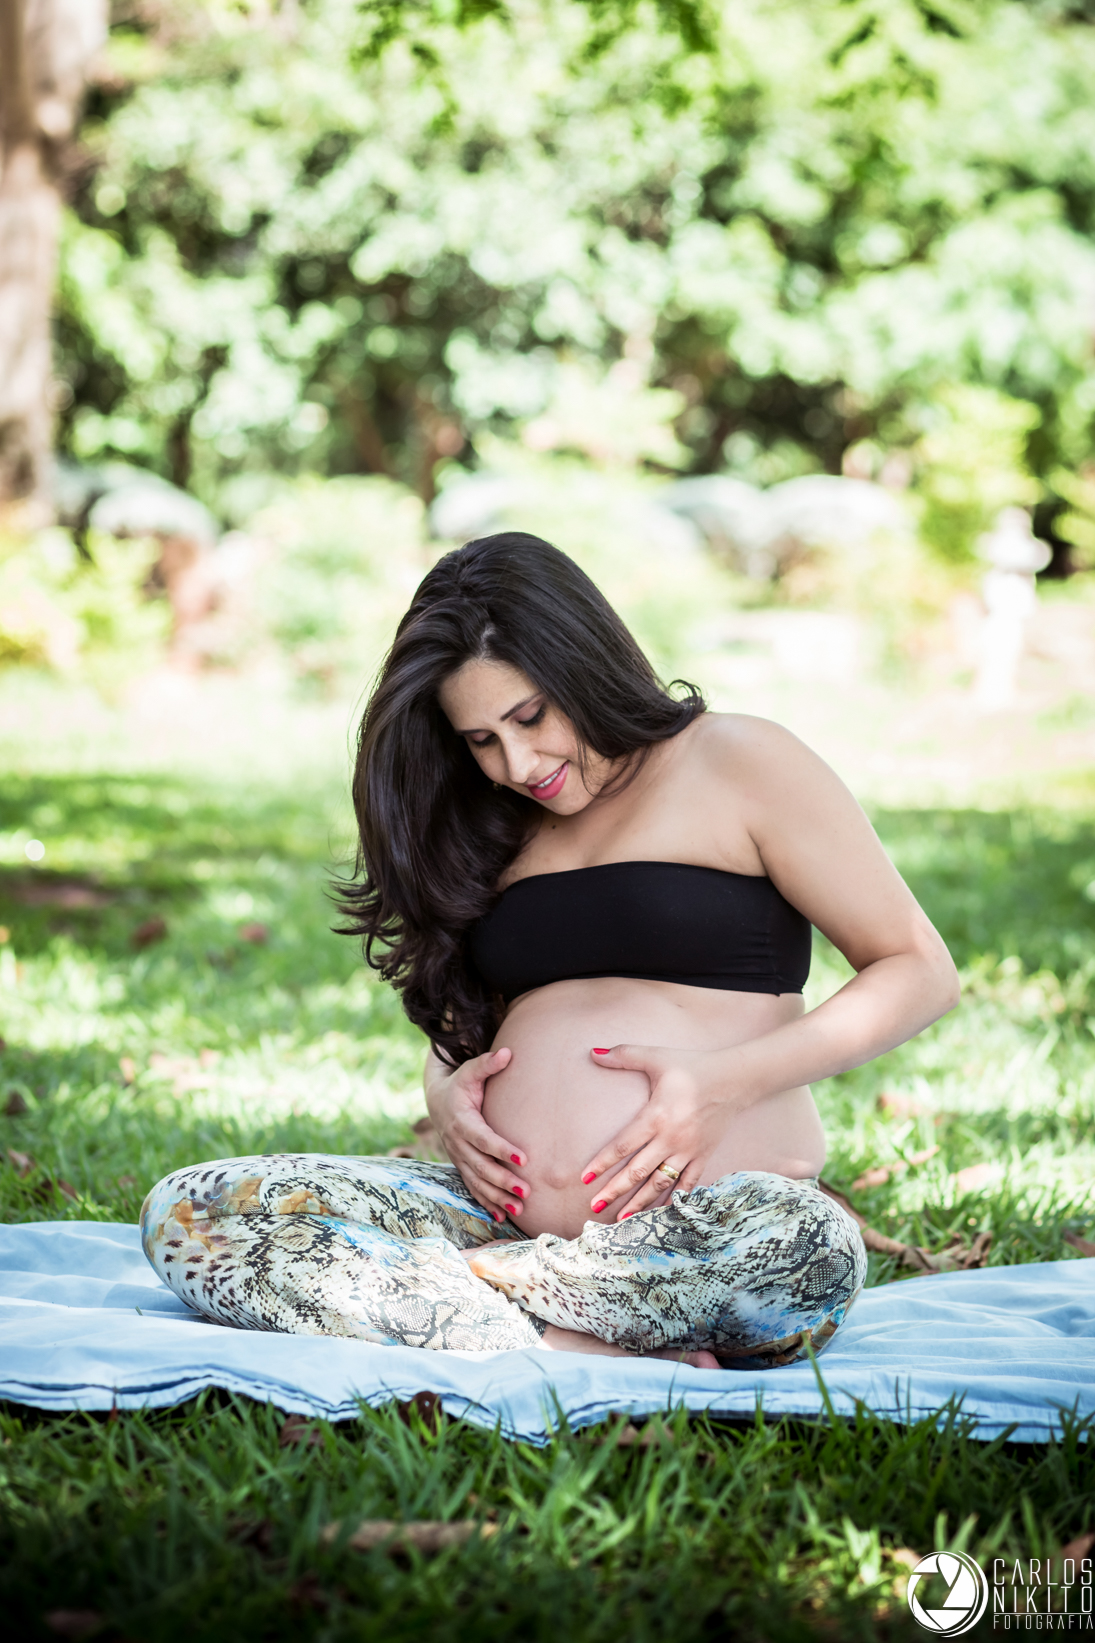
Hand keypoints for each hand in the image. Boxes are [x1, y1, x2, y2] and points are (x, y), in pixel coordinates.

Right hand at [425, 1046, 529, 1222]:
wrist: (437, 1100)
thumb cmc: (461, 1083)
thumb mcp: (470, 1071)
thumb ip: (487, 1063)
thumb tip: (508, 1052)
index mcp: (461, 1120)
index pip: (483, 1138)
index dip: (501, 1149)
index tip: (524, 1158)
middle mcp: (457, 1142)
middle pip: (480, 1166)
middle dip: (502, 1180)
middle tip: (526, 1190)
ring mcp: (458, 1157)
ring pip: (476, 1181)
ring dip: (496, 1196)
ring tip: (519, 1208)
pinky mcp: (461, 1165)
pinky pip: (472, 1188)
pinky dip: (486, 1203)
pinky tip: (502, 1217)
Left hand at [580, 1044, 733, 1220]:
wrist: (735, 1078)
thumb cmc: (692, 1066)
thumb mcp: (657, 1056)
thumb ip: (624, 1055)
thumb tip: (593, 1053)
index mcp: (656, 1116)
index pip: (623, 1145)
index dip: (602, 1162)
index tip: (584, 1177)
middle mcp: (671, 1138)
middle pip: (637, 1171)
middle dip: (614, 1190)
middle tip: (594, 1206)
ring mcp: (688, 1151)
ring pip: (659, 1183)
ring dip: (639, 1202)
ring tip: (621, 1219)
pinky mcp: (703, 1156)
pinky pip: (686, 1184)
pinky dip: (673, 1200)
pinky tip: (660, 1214)